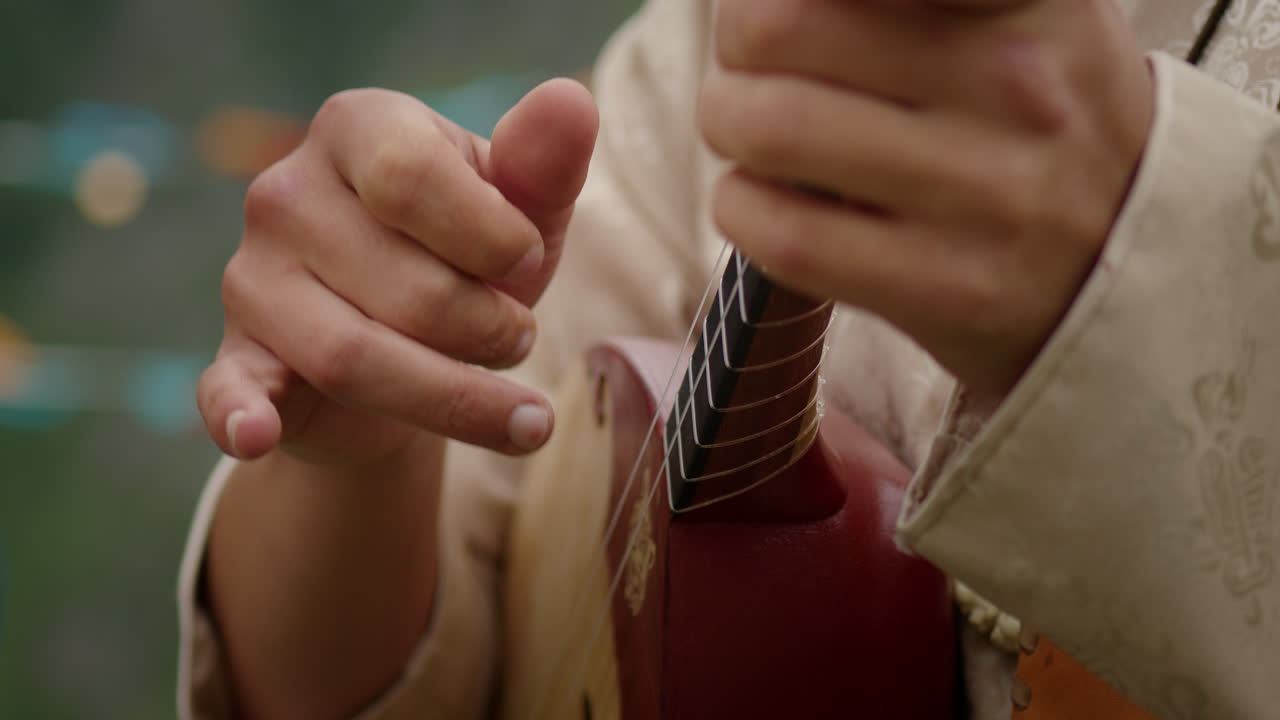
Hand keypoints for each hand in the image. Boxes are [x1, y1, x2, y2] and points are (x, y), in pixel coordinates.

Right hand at [197, 79, 598, 464]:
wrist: (413, 341)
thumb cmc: (469, 258)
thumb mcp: (521, 212)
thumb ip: (543, 166)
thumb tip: (571, 100)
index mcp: (357, 129)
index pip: (411, 176)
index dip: (490, 238)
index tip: (528, 261)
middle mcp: (285, 193)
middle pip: (403, 286)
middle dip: (487, 330)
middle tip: (518, 337)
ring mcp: (252, 278)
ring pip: (354, 356)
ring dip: (452, 397)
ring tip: (516, 415)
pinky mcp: (237, 357)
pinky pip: (229, 389)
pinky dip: (240, 414)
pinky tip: (256, 433)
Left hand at [699, 0, 1153, 397]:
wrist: (1127, 264)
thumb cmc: (1030, 122)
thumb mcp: (1013, 14)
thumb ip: (901, 2)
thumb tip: (753, 3)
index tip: (785, 8)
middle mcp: (1017, 83)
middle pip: (771, 25)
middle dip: (737, 48)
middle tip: (755, 68)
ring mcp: (988, 194)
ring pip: (762, 126)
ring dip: (726, 125)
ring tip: (751, 133)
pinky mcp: (948, 290)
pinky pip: (780, 233)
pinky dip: (740, 208)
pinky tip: (763, 200)